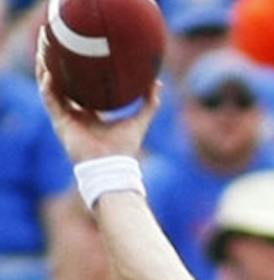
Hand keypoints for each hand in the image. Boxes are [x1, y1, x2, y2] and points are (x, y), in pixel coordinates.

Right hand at [35, 51, 159, 164]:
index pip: (81, 90)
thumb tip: (157, 83)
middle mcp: (76, 115)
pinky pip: (49, 100)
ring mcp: (66, 118)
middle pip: (62, 86)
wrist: (112, 165)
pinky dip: (48, 87)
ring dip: (44, 71)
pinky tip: (49, 73)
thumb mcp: (139, 120)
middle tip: (56, 47)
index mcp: (91, 114)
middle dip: (56, 67)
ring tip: (43, 52)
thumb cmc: (125, 147)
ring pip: (50, 89)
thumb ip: (149, 103)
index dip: (78, 73)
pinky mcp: (59, 123)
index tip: (79, 54)